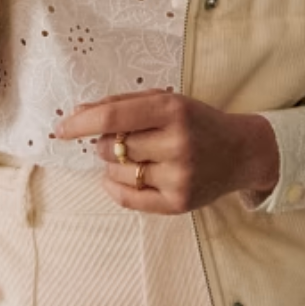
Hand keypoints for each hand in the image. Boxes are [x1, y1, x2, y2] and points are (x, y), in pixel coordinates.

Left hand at [57, 90, 279, 213]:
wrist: (243, 152)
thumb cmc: (197, 122)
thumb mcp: (167, 101)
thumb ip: (122, 104)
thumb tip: (76, 115)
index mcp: (173, 110)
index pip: (114, 116)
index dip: (81, 123)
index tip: (62, 129)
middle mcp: (178, 143)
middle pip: (111, 146)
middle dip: (106, 143)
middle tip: (126, 139)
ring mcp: (179, 176)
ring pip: (117, 173)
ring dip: (114, 165)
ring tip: (138, 157)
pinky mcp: (179, 203)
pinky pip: (128, 198)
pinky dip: (115, 187)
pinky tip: (123, 177)